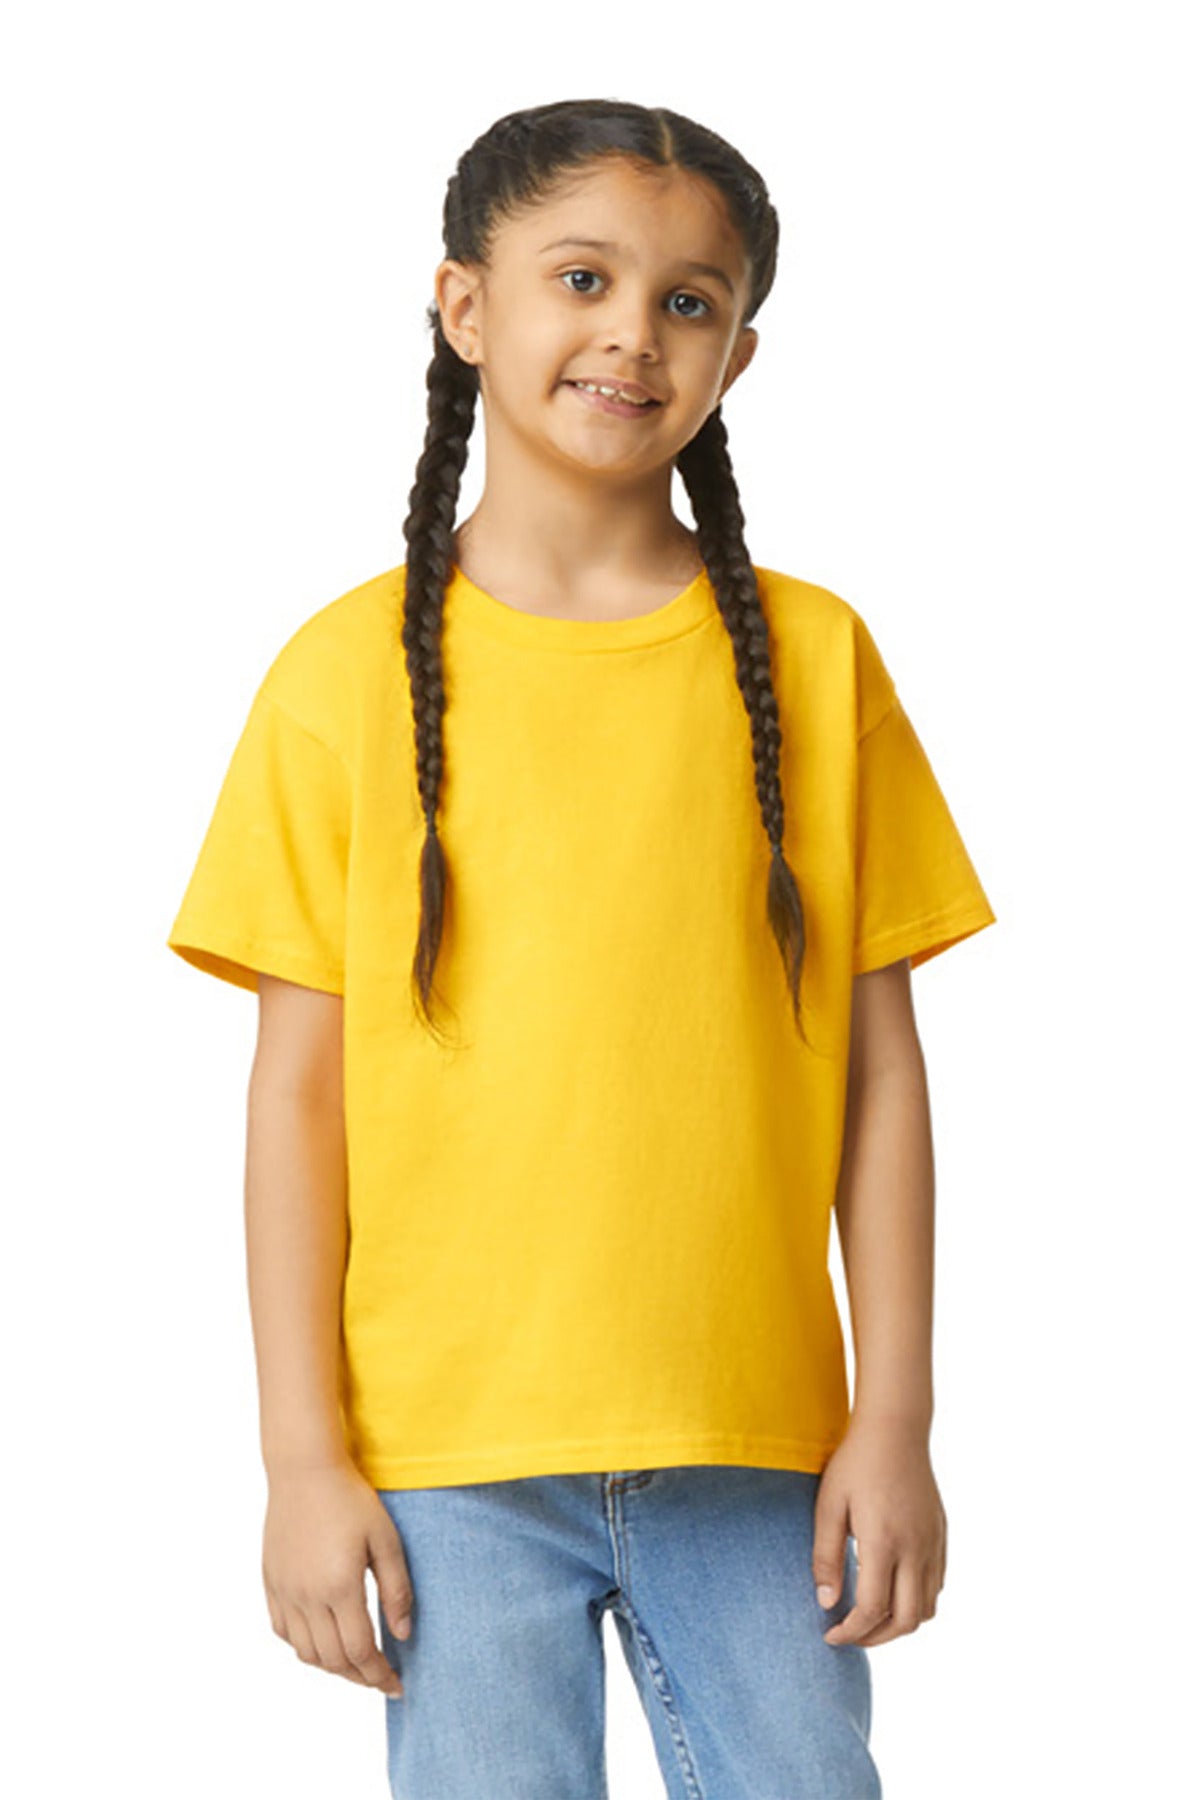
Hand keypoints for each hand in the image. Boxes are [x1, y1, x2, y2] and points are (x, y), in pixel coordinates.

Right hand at [262, 1459, 413, 1697]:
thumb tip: (402, 1635)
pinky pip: (283, 1631)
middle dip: (359, 1677)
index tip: (397, 1685)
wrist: (305, 1470)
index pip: (360, 1651)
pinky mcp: (271, 1582)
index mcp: (339, 1586)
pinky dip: (304, 1646)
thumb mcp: (386, 1539)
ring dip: (331, 1666)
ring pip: (305, 1652)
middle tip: (380, 1678)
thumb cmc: (351, 1499)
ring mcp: (284, 1591)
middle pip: (332, 1660)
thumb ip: (396, 1590)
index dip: (379, 1675)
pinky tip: (322, 1640)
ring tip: (355, 1663)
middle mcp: (307, 1596)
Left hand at [812, 1416, 946, 1647]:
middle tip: (850, 1634)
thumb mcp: (828, 1506)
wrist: (895, 1429)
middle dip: (876, 1638)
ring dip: (899, 1623)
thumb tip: (827, 1603)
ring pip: (927, 1608)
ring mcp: (933, 1544)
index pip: (871, 1609)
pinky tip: (892, 1591)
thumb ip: (826, 1557)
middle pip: (906, 1620)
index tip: (830, 1635)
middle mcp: (915, 1549)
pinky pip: (936, 1585)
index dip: (850, 1631)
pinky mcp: (941, 1536)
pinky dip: (917, 1601)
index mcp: (883, 1542)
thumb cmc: (855, 1464)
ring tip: (871, 1618)